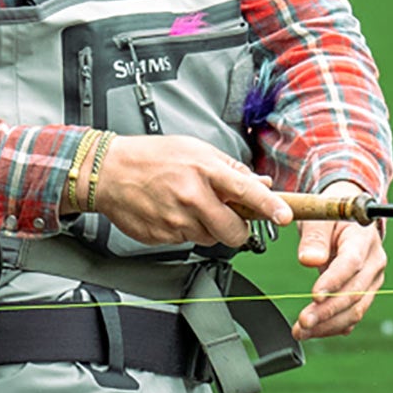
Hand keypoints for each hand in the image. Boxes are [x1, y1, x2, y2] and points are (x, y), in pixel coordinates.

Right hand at [86, 134, 292, 248]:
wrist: (107, 172)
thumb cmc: (152, 157)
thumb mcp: (195, 150)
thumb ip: (230, 169)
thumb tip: (261, 183)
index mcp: (203, 170)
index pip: (246, 191)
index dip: (269, 206)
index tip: (285, 216)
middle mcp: (191, 196)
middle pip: (233, 231)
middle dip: (237, 229)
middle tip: (228, 216)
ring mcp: (175, 220)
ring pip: (210, 239)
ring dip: (207, 228)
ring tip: (188, 206)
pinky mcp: (162, 236)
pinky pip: (186, 242)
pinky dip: (184, 231)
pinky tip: (171, 212)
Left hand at [293, 179, 386, 339]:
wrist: (348, 219)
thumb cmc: (331, 216)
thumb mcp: (318, 217)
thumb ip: (313, 237)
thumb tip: (308, 260)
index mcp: (363, 238)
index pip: (351, 263)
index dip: (334, 281)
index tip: (314, 295)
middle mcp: (374, 261)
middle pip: (354, 292)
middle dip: (328, 311)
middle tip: (303, 322)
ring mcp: (372, 280)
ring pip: (355, 309)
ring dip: (328, 324)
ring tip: (302, 331)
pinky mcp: (365, 293)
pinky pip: (352, 315)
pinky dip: (333, 326)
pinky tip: (314, 332)